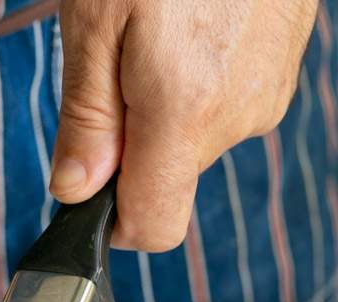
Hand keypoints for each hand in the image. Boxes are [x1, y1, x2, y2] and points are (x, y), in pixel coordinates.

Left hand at [50, 0, 317, 250]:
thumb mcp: (94, 21)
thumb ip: (85, 118)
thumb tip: (75, 192)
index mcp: (185, 113)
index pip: (154, 226)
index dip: (113, 224)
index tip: (90, 191)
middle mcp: (236, 114)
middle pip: (168, 179)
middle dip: (130, 145)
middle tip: (114, 66)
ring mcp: (266, 91)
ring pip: (195, 139)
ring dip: (162, 109)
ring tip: (154, 33)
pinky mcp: (282, 67)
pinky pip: (225, 102)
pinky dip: (196, 81)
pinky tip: (188, 26)